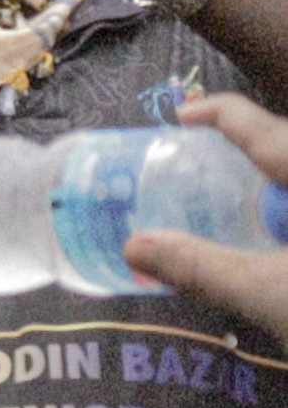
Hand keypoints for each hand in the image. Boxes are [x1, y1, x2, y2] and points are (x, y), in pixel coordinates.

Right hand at [123, 90, 287, 343]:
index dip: (218, 113)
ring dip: (281, 192)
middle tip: (218, 171)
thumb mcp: (271, 294)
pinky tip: (285, 250)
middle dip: (258, 153)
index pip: (262, 126)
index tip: (182, 116)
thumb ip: (203, 267)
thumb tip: (135, 245)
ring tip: (257, 211)